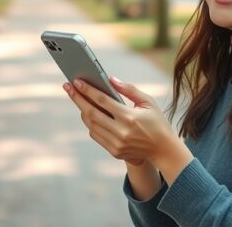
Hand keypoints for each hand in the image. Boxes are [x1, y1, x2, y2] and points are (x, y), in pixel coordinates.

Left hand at [63, 77, 184, 166]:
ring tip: (77, 97)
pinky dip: (90, 123)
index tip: (76, 81)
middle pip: (91, 113)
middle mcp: (121, 132)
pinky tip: (88, 113)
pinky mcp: (114, 151)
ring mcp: (116, 144)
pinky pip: (96, 135)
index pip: (102, 101)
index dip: (87, 90)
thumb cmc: (157, 122)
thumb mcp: (148, 102)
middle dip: (77, 98)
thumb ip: (129, 89)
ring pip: (91, 125)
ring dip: (82, 110)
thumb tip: (110, 79)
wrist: (164, 150)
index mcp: (129, 117)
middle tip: (67, 86)